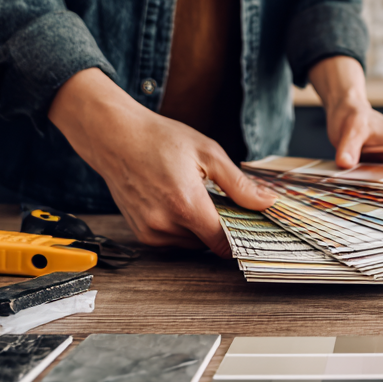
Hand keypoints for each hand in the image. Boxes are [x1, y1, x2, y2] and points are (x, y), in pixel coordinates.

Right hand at [48, 68, 274, 254]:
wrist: (115, 137)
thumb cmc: (159, 139)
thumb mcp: (208, 153)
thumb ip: (239, 184)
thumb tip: (267, 202)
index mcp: (186, 205)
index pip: (223, 244)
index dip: (240, 239)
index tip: (250, 228)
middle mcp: (165, 224)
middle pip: (208, 244)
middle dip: (220, 227)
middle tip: (221, 201)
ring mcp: (150, 231)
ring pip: (191, 245)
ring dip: (200, 229)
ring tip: (195, 197)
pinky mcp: (141, 233)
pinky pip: (173, 242)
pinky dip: (182, 228)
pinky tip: (179, 203)